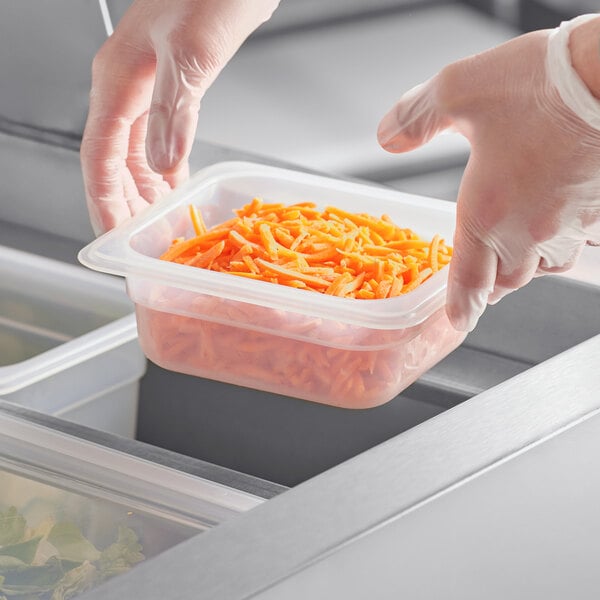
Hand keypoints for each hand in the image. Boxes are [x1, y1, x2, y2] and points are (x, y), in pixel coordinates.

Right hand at [81, 0, 278, 234]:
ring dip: (145, 193)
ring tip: (155, 226)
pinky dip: (165, 171)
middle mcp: (126, 89)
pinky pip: (158, 141)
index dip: (105, 202)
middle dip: (124, 206)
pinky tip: (174, 189)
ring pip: (135, 156)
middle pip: (114, 163)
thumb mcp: (194, 51)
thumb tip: (163, 162)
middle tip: (137, 243)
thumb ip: (175, 107)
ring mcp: (148, 90)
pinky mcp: (172, 89)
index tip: (113, 238)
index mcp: (118, 80)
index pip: (100, 157)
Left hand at [378, 16, 599, 331]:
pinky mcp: (599, 210)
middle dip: (490, 286)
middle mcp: (527, 230)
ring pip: (544, 267)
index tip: (457, 322)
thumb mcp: (457, 90)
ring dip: (525, 267)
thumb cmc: (539, 85)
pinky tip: (557, 221)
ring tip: (516, 255)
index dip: (461, 307)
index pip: (469, 280)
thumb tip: (387, 136)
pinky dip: (561, 242)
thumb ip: (416, 118)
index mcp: (485, 213)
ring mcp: (568, 224)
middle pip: (507, 281)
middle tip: (482, 283)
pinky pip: (578, 243)